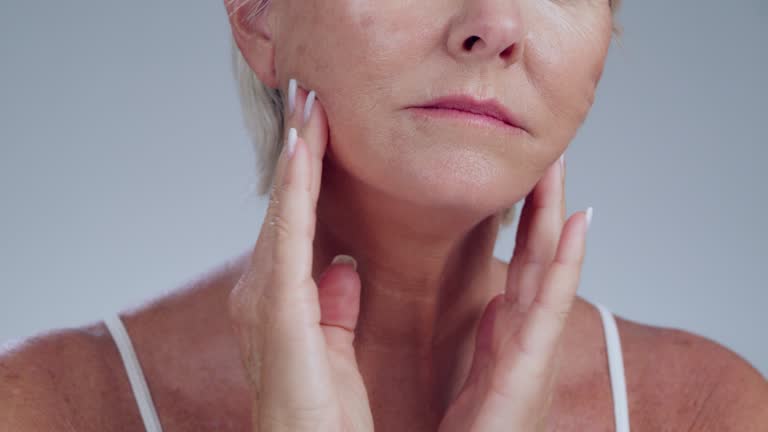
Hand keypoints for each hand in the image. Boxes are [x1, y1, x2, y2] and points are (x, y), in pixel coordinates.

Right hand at [228, 78, 373, 431]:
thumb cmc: (321, 420)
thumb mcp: (334, 352)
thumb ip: (332, 307)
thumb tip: (340, 267)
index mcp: (280, 304)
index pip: (297, 225)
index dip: (306, 175)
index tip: (317, 128)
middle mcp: (260, 296)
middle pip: (286, 210)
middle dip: (298, 152)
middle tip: (309, 96)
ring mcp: (264, 301)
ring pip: (284, 213)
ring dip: (296, 157)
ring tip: (308, 105)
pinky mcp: (278, 311)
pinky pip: (288, 238)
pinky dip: (294, 190)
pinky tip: (301, 150)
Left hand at [438, 154, 590, 430]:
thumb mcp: (480, 372)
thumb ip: (490, 336)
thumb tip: (496, 303)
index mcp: (510, 334)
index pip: (523, 263)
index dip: (528, 220)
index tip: (525, 178)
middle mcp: (527, 336)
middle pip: (539, 256)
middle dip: (544, 204)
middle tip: (546, 152)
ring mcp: (534, 350)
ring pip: (549, 268)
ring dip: (556, 214)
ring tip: (559, 165)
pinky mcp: (530, 369)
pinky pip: (550, 305)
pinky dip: (568, 262)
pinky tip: (578, 221)